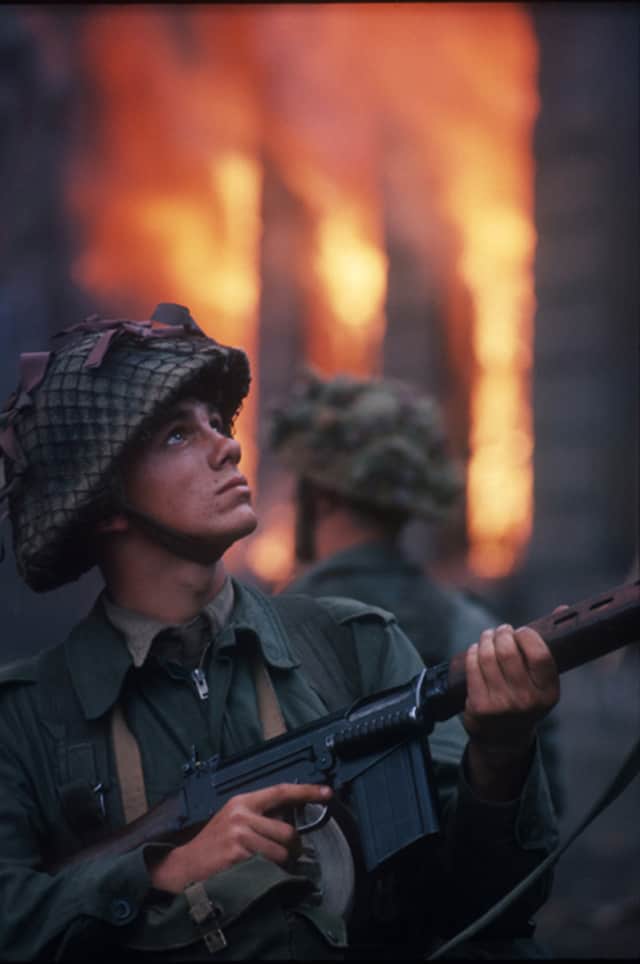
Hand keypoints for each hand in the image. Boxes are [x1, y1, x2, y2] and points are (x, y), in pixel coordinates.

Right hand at [149, 782, 331, 892]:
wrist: (183, 867)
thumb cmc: (213, 845)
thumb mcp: (233, 820)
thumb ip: (259, 816)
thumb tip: (291, 820)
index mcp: (242, 802)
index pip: (280, 791)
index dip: (306, 792)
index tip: (327, 793)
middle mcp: (242, 815)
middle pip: (288, 831)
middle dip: (292, 848)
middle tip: (286, 857)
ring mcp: (239, 835)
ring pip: (282, 853)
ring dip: (281, 865)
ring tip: (267, 868)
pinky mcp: (238, 856)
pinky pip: (269, 867)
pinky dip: (268, 875)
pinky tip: (255, 875)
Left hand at [462, 623, 558, 800]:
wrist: (504, 739)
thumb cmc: (526, 698)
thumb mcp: (543, 682)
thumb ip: (549, 646)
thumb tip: (562, 609)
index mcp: (548, 692)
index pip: (540, 654)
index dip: (527, 636)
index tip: (521, 631)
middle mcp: (527, 700)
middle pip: (508, 652)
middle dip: (502, 633)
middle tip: (501, 630)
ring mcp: (502, 705)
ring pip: (487, 657)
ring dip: (485, 639)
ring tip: (488, 636)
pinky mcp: (479, 706)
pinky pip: (472, 668)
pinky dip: (472, 652)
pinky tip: (476, 649)